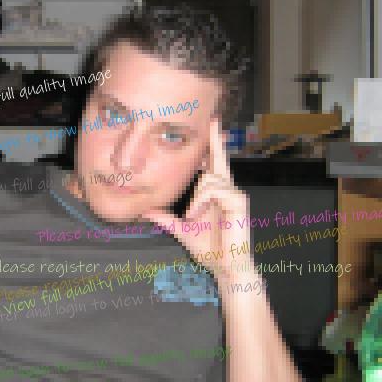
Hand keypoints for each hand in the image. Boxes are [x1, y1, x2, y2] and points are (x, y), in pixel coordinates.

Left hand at [143, 119, 251, 284]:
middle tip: (213, 119)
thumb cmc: (210, 249)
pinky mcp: (239, 202)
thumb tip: (147, 211)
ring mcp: (234, 194)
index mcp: (215, 193)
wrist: (226, 267)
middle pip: (220, 158)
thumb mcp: (182, 230)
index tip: (210, 127)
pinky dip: (200, 202)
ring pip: (208, 178)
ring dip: (195, 198)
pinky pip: (214, 190)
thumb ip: (167, 219)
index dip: (212, 146)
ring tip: (192, 217)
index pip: (213, 165)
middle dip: (216, 139)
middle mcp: (226, 189)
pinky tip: (197, 216)